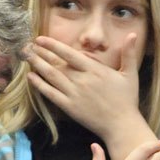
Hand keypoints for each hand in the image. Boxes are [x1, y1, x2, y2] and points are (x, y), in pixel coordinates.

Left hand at [26, 35, 157, 159]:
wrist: (121, 125)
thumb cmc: (127, 99)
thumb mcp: (130, 74)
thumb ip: (129, 54)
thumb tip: (133, 35)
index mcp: (95, 70)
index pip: (70, 54)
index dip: (53, 45)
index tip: (40, 39)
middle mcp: (82, 81)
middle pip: (56, 64)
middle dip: (40, 53)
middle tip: (27, 46)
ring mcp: (74, 94)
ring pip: (51, 77)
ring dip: (37, 65)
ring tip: (26, 56)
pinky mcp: (70, 107)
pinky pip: (51, 94)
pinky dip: (39, 85)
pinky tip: (31, 77)